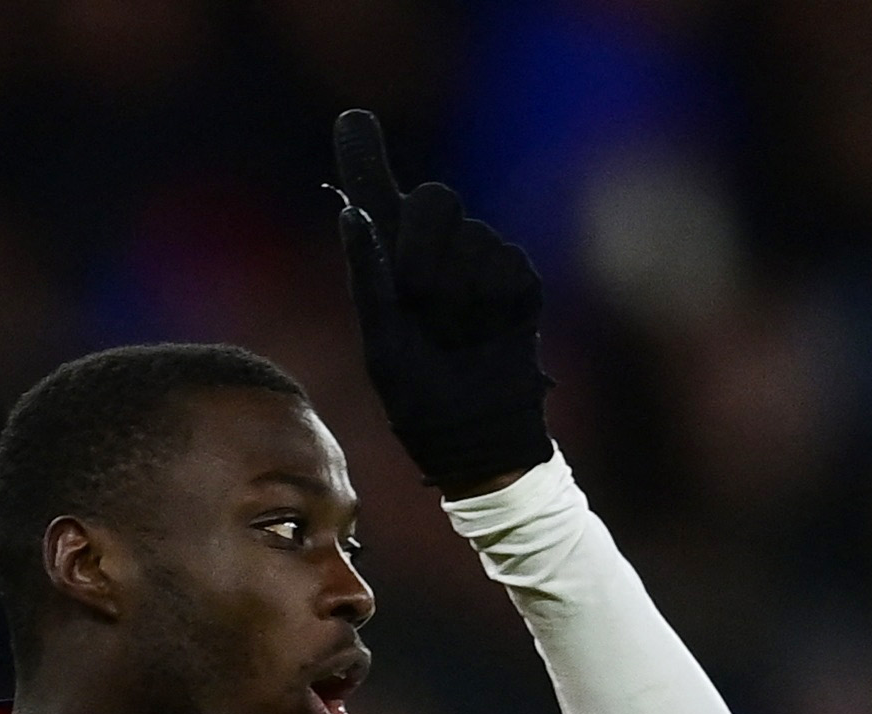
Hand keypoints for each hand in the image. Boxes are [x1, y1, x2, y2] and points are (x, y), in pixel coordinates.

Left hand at [333, 108, 553, 492]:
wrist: (477, 435)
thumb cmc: (421, 400)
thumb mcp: (382, 341)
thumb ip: (369, 275)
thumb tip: (352, 212)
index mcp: (392, 264)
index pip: (377, 196)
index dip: (364, 155)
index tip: (352, 119)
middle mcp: (437, 252)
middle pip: (432, 198)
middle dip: (421, 247)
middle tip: (420, 301)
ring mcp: (482, 261)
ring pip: (468, 236)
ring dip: (455, 291)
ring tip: (457, 335)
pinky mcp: (519, 278)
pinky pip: (502, 263)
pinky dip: (489, 303)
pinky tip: (487, 335)